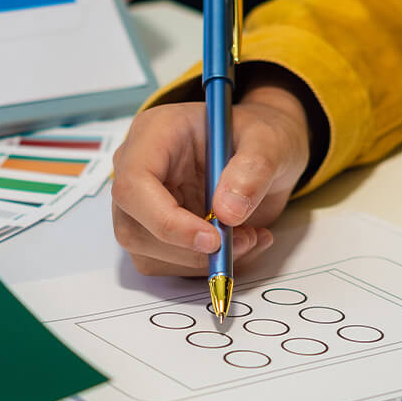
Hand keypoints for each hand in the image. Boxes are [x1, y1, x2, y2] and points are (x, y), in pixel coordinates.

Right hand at [113, 83, 312, 275]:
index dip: (167, 220)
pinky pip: (169, 264)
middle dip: (190, 250)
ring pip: (149, 254)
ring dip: (202, 261)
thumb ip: (252, 171)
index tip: (214, 239)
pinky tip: (240, 241)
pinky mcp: (154, 231)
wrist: (263, 154)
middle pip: (134, 228)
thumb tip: (227, 212)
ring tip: (251, 237)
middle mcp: (137, 170)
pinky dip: (207, 265)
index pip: (133, 185)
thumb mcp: (268, 142)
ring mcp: (142, 204)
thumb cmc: (258, 137)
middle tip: (245, 241)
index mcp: (154, 135)